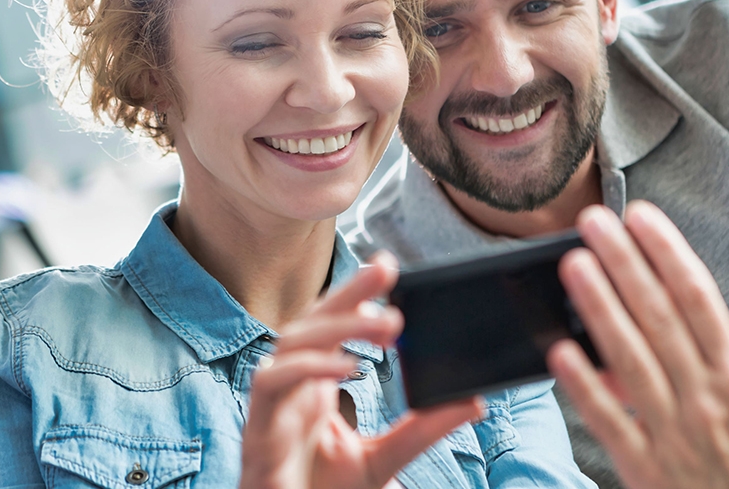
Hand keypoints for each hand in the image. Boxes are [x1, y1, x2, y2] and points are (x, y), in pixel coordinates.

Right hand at [239, 252, 479, 488]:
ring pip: (288, 342)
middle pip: (309, 322)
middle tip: (387, 269)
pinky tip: (344, 365)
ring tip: (386, 322)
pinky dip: (307, 367)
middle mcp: (288, 389)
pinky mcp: (258, 430)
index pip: (330, 327)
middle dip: (346, 292)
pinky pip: (272, 383)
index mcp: (312, 389)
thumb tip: (470, 402)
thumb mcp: (384, 461)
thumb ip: (420, 431)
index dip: (353, 295)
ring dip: (336, 326)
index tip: (388, 268)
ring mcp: (269, 407)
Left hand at [548, 201, 728, 488]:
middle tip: (592, 222)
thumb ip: (699, 363)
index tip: (641, 215)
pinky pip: (610, 422)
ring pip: (631, 359)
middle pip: (660, 317)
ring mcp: (675, 434)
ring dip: (600, 307)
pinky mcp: (646, 471)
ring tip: (572, 264)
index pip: (699, 299)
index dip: (668, 252)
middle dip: (624, 263)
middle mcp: (707, 399)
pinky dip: (585, 386)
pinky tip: (559, 352)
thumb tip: (644, 314)